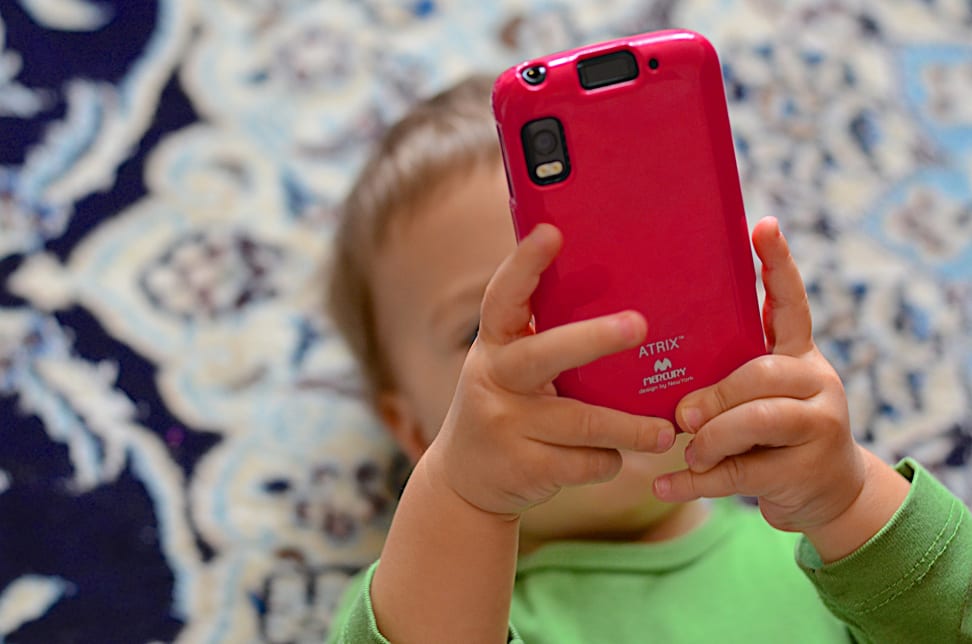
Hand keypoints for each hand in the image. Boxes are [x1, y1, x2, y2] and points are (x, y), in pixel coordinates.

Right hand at [425, 223, 676, 517]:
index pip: (503, 296)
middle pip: (545, 355)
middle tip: (639, 326)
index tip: (552, 232)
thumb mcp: (508, 367)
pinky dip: (608, 459)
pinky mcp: (523, 467)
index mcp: (494, 344)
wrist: (464, 480)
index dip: (524, 264)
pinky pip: (584, 462)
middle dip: (594, 340)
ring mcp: (505, 425)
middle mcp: (493, 379)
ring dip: (629, 427)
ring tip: (665, 430)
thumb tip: (621, 297)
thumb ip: (542, 339)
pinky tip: (616, 456)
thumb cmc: (507, 406)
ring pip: (580, 422)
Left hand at [653, 217, 871, 536]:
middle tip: (681, 414)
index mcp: (799, 355)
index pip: (790, 303)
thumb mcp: (756, 397)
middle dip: (715, 394)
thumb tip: (658, 375)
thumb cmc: (771, 434)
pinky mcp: (807, 472)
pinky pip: (741, 474)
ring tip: (686, 449)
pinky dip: (695, 482)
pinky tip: (661, 484)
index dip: (777, 264)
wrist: (827, 493)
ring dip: (710, 438)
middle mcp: (816, 382)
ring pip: (757, 422)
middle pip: (762, 374)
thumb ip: (723, 375)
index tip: (762, 224)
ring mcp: (820, 427)